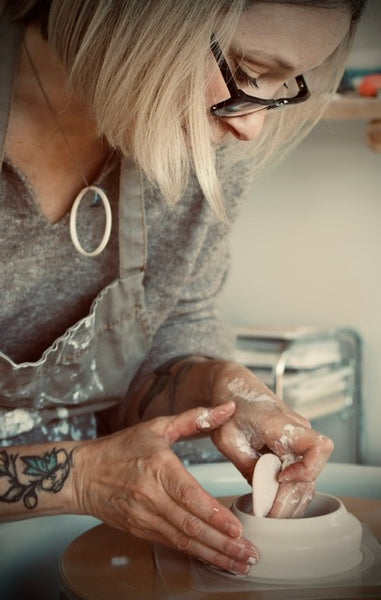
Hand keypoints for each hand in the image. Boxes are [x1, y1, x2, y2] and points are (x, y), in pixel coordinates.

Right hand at [73, 402, 258, 573]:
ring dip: (213, 554)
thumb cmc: (120, 448)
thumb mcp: (157, 427)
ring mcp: (144, 517)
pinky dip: (194, 553)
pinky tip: (213, 559)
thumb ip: (194, 419)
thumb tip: (227, 408)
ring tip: (239, 564)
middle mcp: (151, 496)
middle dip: (223, 544)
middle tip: (248, 555)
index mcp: (159, 468)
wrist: (82, 474)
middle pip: (191, 526)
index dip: (214, 515)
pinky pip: (171, 544)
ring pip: (183, 540)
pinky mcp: (140, 530)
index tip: (237, 529)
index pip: (190, 497)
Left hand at [210, 363, 333, 516]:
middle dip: (291, 497)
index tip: (280, 478)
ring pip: (309, 477)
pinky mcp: (294, 448)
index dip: (306, 469)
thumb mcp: (228, 438)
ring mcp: (299, 440)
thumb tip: (261, 492)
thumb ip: (246, 464)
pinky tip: (274, 504)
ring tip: (270, 514)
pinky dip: (290, 491)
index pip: (318, 447)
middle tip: (269, 514)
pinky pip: (301, 474)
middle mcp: (298, 431)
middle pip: (312, 473)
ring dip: (292, 499)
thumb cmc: (229, 408)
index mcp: (282, 424)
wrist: (233, 388)